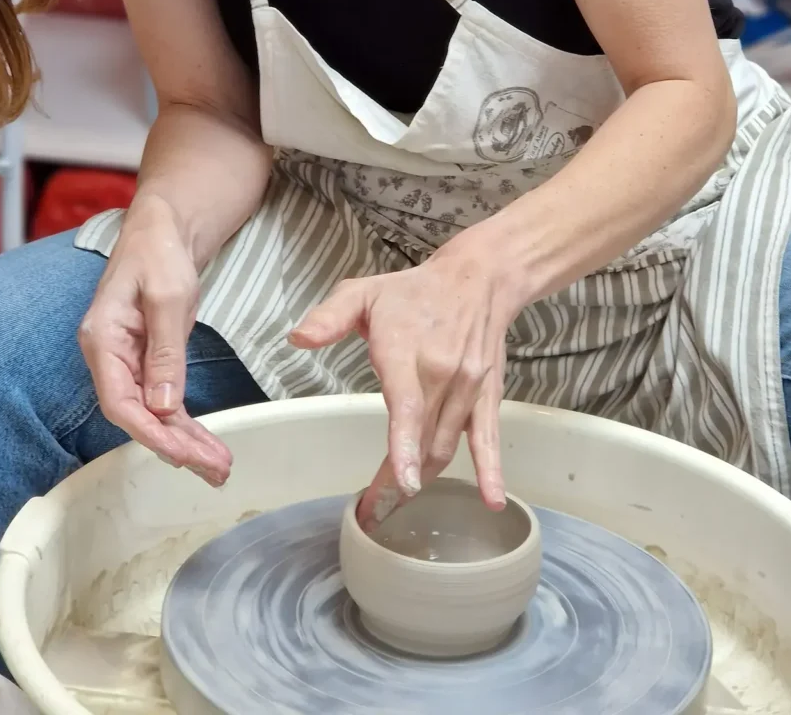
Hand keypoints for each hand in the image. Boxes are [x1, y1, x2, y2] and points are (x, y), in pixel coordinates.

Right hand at [78, 194, 231, 485]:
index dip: (150, 433)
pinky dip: (187, 423)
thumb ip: (164, 350)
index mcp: (102, 340)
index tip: (182, 455)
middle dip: (176, 447)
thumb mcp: (168, 296)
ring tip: (219, 468)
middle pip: (139, 415)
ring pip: (155, 413)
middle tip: (215, 470)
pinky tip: (205, 445)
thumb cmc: (158, 252)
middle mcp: (110, 357)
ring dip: (186, 442)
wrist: (163, 229)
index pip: (120, 402)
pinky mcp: (150, 360)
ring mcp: (129, 361)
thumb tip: (162, 405)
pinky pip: (166, 400)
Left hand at [290, 235, 522, 528]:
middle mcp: (442, 373)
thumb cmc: (413, 291)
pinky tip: (492, 500)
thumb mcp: (363, 293)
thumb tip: (298, 339)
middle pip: (422, 439)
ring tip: (395, 506)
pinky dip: (490, 470)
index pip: (408, 404)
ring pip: (446, 445)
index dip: (404, 444)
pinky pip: (488, 438)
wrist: (478, 279)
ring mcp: (468, 388)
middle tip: (373, 511)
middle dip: (398, 480)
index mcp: (408, 351)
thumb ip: (330, 318)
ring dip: (422, 478)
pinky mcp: (487, 396)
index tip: (401, 481)